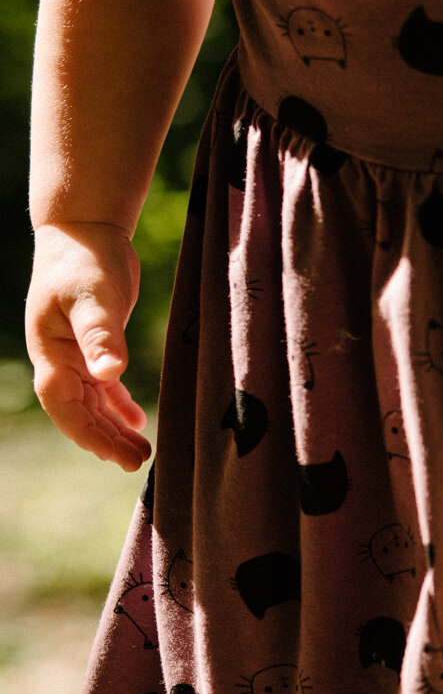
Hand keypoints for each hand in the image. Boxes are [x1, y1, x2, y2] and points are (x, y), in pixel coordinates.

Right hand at [25, 221, 150, 470]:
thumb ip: (101, 334)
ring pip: (90, 402)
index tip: (115, 454)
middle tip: (137, 463)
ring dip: (111, 427)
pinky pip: (100, 385)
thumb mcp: (95, 296)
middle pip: (77, 410)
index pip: (63, 404)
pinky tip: (135, 421)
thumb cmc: (85, 260)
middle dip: (103, 439)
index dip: (87, 432)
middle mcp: (57, 358)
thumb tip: (108, 374)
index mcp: (51, 351)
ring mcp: (72, 352)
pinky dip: (116, 404)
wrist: (83, 231)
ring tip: (140, 453)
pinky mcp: (92, 344)